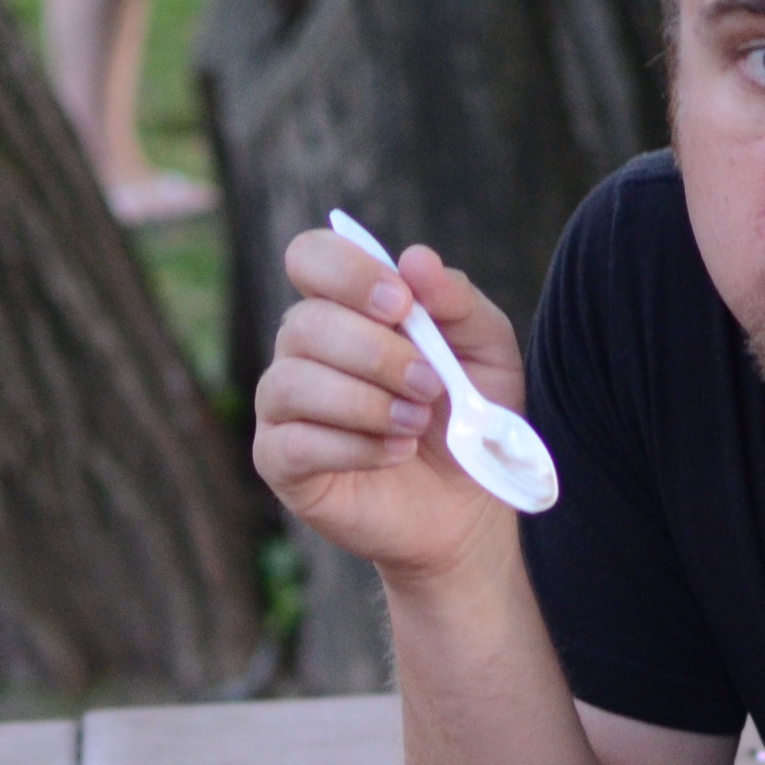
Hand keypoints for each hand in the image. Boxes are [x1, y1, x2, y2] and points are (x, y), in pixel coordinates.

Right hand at [251, 229, 527, 584]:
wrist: (468, 506)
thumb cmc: (467, 416)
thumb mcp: (486, 350)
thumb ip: (457, 300)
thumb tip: (414, 259)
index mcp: (345, 308)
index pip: (311, 257)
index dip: (349, 272)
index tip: (402, 304)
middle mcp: (302, 349)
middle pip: (307, 323)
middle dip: (377, 354)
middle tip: (430, 385)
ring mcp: (283, 406)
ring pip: (294, 381)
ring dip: (367, 403)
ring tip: (416, 426)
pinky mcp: (279, 462)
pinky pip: (293, 442)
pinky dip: (354, 447)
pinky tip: (395, 454)